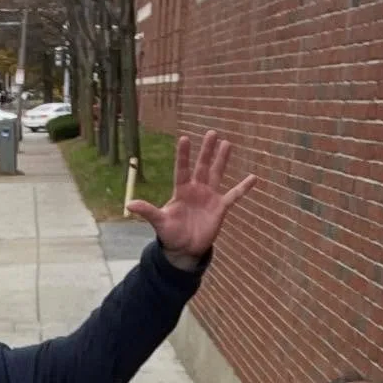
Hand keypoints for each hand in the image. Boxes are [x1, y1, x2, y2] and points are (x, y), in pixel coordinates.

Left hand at [127, 130, 254, 270]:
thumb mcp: (159, 222)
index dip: (184, 155)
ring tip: (227, 143)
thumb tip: (129, 204)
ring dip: (222, 160)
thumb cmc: (171, 234)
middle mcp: (196, 189)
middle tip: (212, 133)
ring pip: (217, 174)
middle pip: (202, 166)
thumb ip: (148, 211)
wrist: (184, 249)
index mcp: (181, 190)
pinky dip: (243, 188)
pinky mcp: (220, 207)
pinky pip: (234, 195)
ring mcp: (209, 196)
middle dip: (206, 151)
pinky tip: (254, 177)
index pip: (182, 169)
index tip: (185, 138)